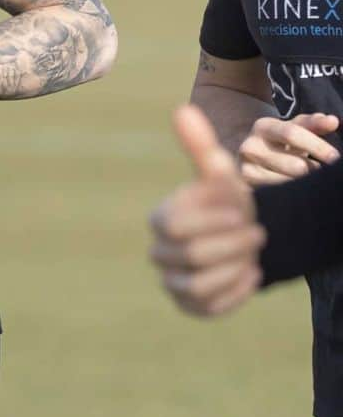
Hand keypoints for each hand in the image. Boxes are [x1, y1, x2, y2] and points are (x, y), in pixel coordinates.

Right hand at [149, 105, 265, 316]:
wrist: (239, 237)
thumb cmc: (226, 202)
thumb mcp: (219, 175)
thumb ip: (200, 146)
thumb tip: (182, 109)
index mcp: (160, 220)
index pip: (177, 226)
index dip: (215, 220)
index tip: (243, 211)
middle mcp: (159, 252)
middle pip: (192, 256)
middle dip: (231, 244)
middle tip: (257, 233)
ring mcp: (171, 282)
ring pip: (197, 285)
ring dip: (234, 267)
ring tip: (254, 252)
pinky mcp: (190, 306)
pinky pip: (210, 307)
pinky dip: (235, 291)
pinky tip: (252, 273)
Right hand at [237, 112, 339, 184]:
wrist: (250, 156)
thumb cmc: (279, 142)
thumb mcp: (295, 129)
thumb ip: (314, 124)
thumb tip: (332, 121)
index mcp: (263, 126)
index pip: (292, 134)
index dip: (316, 146)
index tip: (334, 157)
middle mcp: (250, 146)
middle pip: (294, 164)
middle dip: (313, 170)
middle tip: (323, 173)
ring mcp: (245, 167)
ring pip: (286, 181)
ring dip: (302, 182)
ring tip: (305, 179)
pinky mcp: (246, 186)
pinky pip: (275, 193)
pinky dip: (289, 192)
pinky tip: (293, 188)